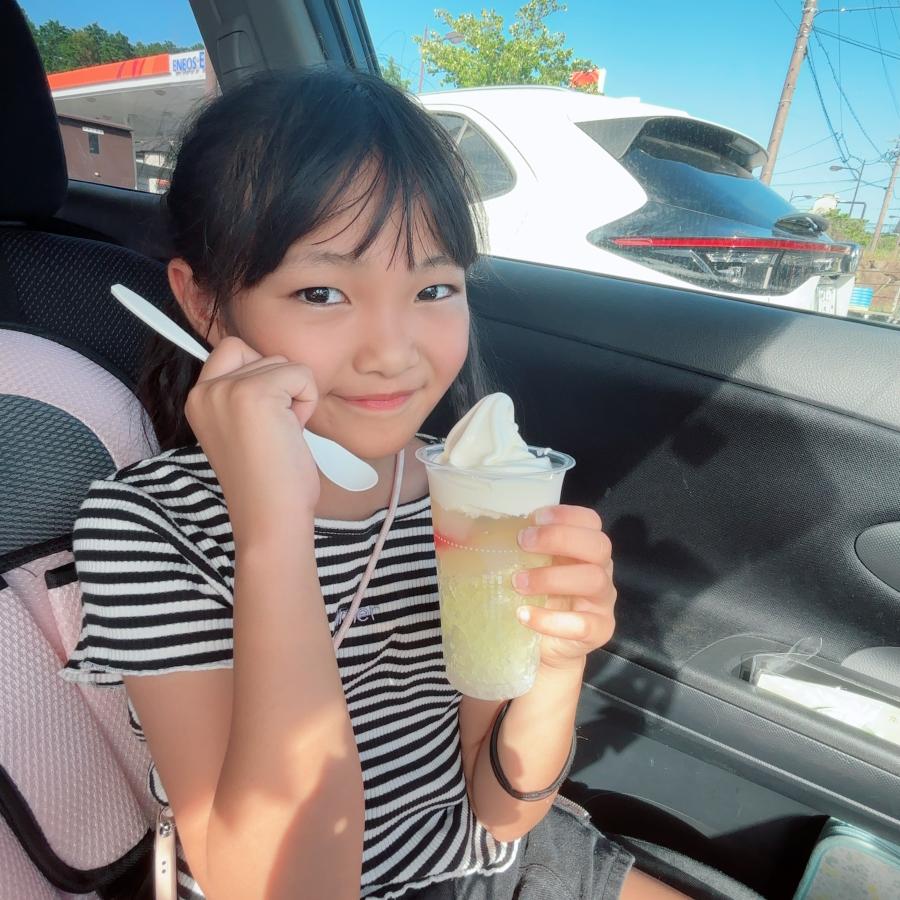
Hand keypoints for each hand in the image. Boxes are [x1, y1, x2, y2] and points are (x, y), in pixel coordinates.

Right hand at [185, 335, 320, 546]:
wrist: (270, 516)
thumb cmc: (267, 481)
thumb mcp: (243, 427)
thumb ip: (246, 394)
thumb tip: (272, 362)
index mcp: (198, 399)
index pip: (232, 349)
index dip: (260, 372)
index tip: (265, 411)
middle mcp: (206, 390)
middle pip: (261, 353)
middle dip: (280, 386)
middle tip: (274, 429)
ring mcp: (228, 390)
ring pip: (283, 362)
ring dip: (294, 396)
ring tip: (281, 435)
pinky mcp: (256, 394)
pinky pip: (302, 374)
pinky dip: (307, 401)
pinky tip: (292, 432)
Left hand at [512, 505, 615, 671]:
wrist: (540, 648)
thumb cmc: (533, 598)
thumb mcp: (522, 567)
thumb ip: (507, 546)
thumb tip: (460, 524)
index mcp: (583, 549)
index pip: (590, 521)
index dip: (566, 515)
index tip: (534, 518)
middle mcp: (600, 570)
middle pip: (598, 545)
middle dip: (559, 538)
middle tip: (523, 542)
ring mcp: (602, 602)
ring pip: (593, 580)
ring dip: (551, 577)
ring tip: (518, 583)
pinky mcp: (598, 630)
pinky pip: (582, 624)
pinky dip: (551, 620)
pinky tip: (524, 615)